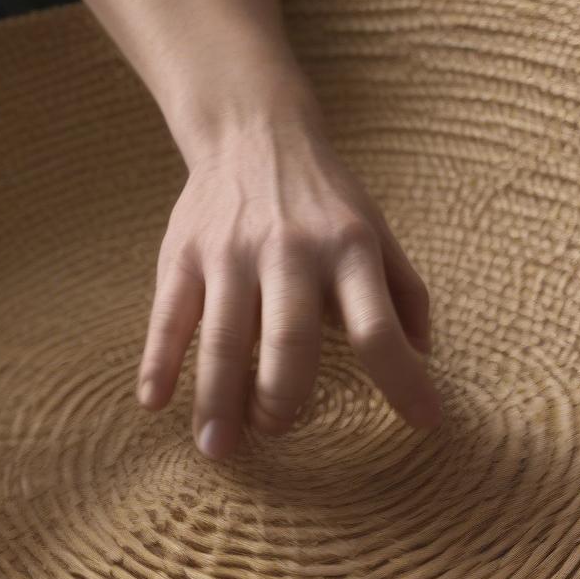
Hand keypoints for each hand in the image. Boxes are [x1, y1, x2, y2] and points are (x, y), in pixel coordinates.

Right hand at [135, 114, 441, 459]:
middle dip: (282, 399)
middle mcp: (291, 251)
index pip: (379, 330)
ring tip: (217, 447)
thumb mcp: (376, 232)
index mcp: (349, 251)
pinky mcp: (184, 253)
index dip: (403, 383)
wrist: (253, 130)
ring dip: (218, 400)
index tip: (423, 424)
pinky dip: (158, 362)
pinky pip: (168, 316)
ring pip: (224, 338)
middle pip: (290, 341)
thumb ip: (404, 293)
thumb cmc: (324, 201)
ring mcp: (231, 252)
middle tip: (274, 431)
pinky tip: (154, 402)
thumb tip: (425, 355)